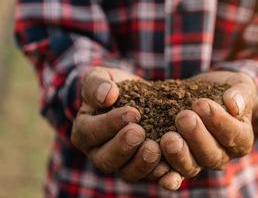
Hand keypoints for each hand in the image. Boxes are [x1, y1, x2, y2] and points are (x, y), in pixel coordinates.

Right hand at [71, 66, 165, 181]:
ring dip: (142, 164)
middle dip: (123, 147)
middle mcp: (101, 154)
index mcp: (86, 132)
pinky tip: (171, 170)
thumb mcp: (102, 77)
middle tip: (139, 133)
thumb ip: (97, 83)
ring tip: (154, 149)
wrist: (139, 98)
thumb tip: (106, 95)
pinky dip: (162, 176)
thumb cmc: (116, 87)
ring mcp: (123, 166)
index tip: (132, 113)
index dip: (110, 124)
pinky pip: (151, 178)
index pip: (92, 132)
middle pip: (107, 160)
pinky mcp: (145, 171)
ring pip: (128, 173)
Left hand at [159, 71, 257, 187]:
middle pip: (211, 154)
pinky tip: (156, 164)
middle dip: (196, 137)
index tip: (201, 103)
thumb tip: (234, 105)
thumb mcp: (238, 86)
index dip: (217, 121)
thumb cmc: (227, 91)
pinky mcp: (180, 162)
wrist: (207, 95)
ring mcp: (200, 162)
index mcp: (241, 139)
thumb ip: (240, 94)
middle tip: (183, 117)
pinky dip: (165, 173)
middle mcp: (222, 155)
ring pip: (191, 167)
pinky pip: (173, 174)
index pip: (232, 134)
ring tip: (167, 138)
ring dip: (179, 154)